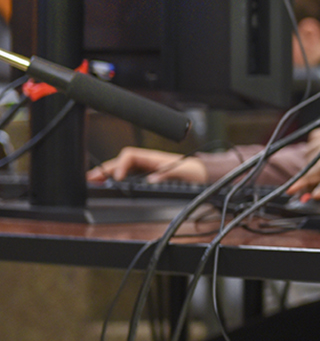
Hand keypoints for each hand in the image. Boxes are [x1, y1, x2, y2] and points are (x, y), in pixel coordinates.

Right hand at [87, 147, 208, 183]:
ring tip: (94, 182)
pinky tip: (109, 185)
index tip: (118, 178)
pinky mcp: (149, 177)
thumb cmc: (197, 171)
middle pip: (121, 162)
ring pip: (123, 168)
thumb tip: (151, 179)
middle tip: (91, 179)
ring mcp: (147, 169)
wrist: (207, 175)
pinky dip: (117, 180)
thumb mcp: (186, 172)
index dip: (121, 165)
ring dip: (108, 174)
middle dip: (105, 169)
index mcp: (154, 157)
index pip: (130, 155)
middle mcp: (148, 162)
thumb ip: (169, 174)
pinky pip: (129, 176)